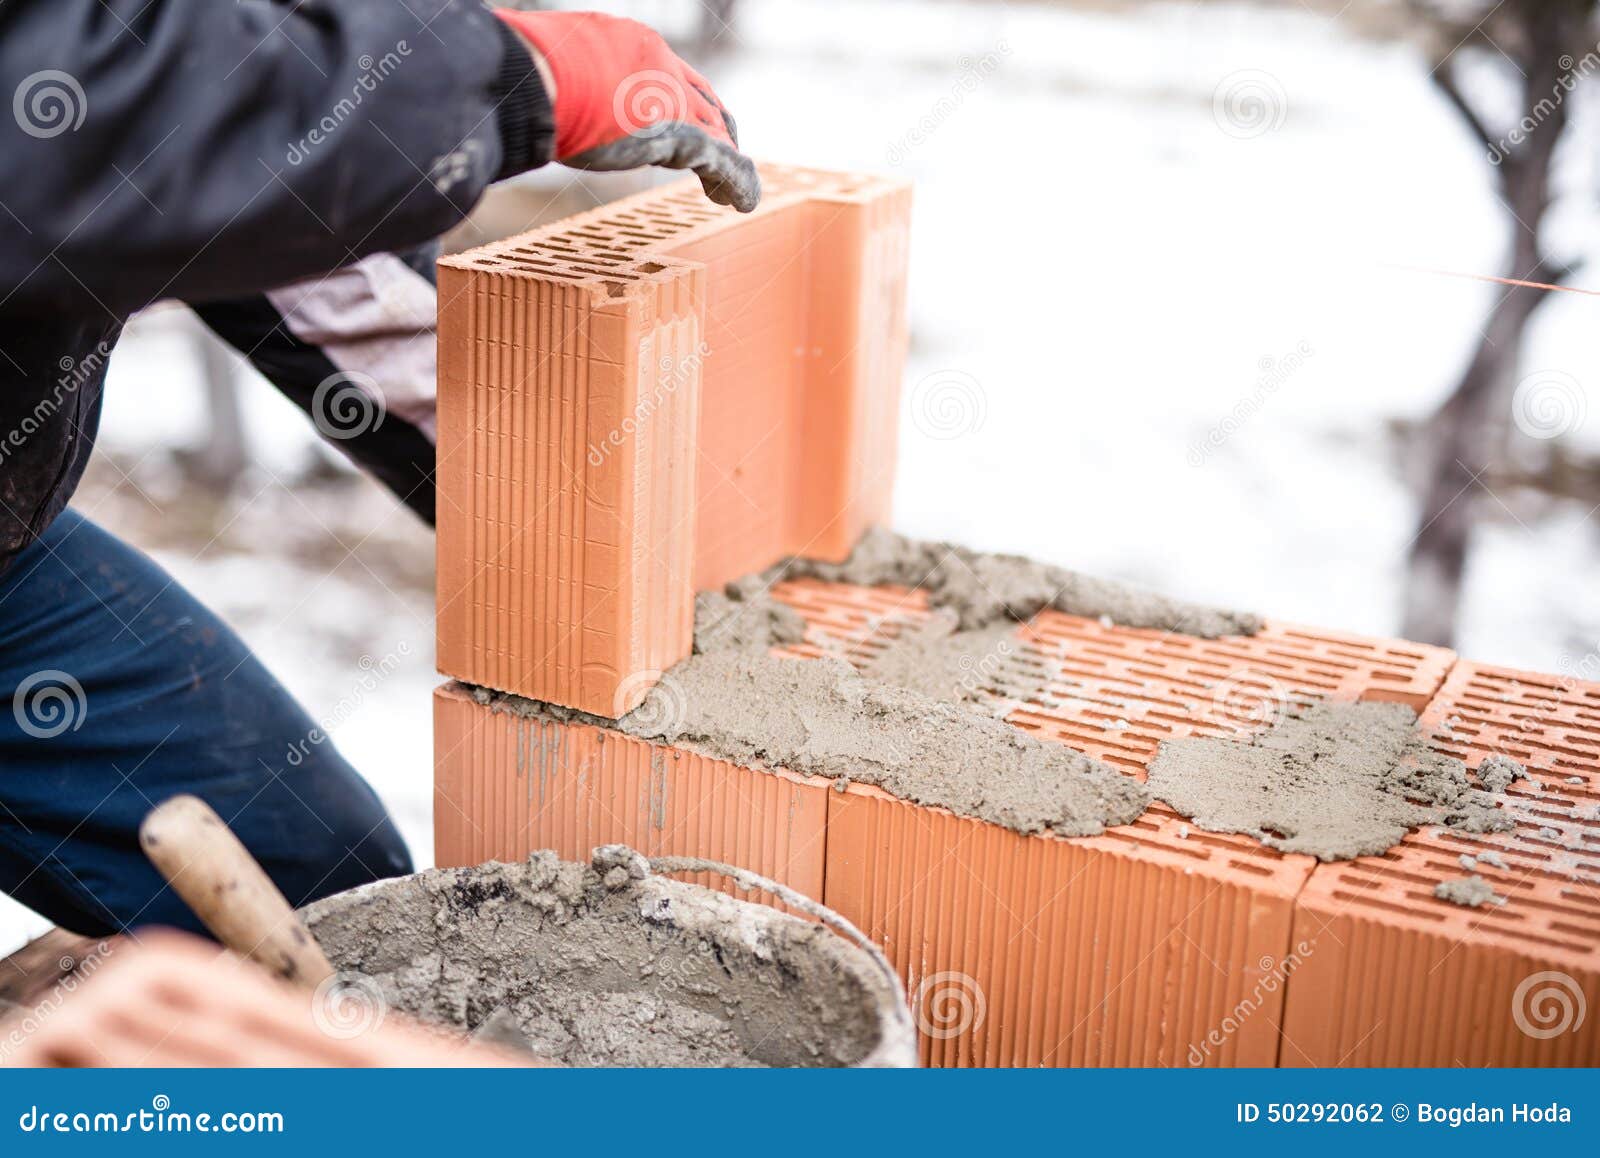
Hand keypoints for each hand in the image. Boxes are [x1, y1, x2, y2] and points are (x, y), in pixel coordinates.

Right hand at [495, 9, 759, 211]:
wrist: (535, 77)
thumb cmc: (522, 71)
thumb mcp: (544, 67)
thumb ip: (556, 83)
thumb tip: (521, 96)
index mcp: (631, 44)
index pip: (667, 73)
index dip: (681, 98)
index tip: (682, 119)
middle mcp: (661, 66)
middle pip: (701, 99)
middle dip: (716, 126)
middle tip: (723, 150)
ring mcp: (674, 99)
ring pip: (717, 131)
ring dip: (728, 161)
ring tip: (734, 191)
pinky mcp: (682, 134)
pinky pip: (722, 160)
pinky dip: (737, 181)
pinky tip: (744, 201)